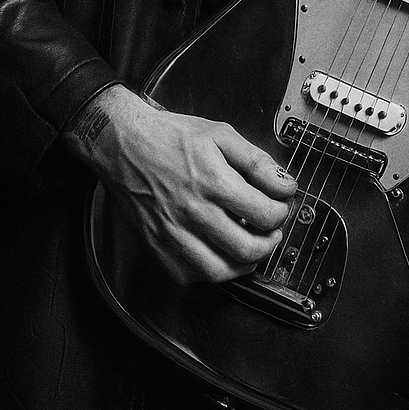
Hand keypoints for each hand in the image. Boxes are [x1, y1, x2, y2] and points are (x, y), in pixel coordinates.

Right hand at [65, 85, 296, 284]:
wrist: (123, 144)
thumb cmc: (170, 137)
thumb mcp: (220, 134)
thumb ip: (256, 161)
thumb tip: (285, 185)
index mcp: (213, 181)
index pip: (265, 214)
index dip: (282, 211)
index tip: (281, 203)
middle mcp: (193, 212)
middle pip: (248, 249)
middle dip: (270, 241)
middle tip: (271, 230)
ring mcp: (173, 234)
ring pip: (221, 271)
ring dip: (244, 263)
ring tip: (251, 246)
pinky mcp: (157, 247)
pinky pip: (190, 276)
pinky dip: (211, 271)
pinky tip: (219, 253)